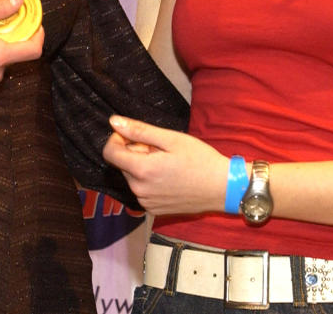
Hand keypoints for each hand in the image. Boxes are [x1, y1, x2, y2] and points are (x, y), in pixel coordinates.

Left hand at [102, 115, 230, 215]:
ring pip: (133, 177)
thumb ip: (139, 131)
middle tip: (161, 149)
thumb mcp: (170, 139)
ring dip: (143, 167)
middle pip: (123, 164)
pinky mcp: (154, 211)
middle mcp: (139, 191)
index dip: (118, 139)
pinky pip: (142, 190)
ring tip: (168, 164)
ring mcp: (146, 203)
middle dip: (136, 152)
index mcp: (142, 171)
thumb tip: (113, 122)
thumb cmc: (199, 159)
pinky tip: (170, 177)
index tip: (135, 135)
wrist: (223, 188)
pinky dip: (150, 181)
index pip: (109, 152)